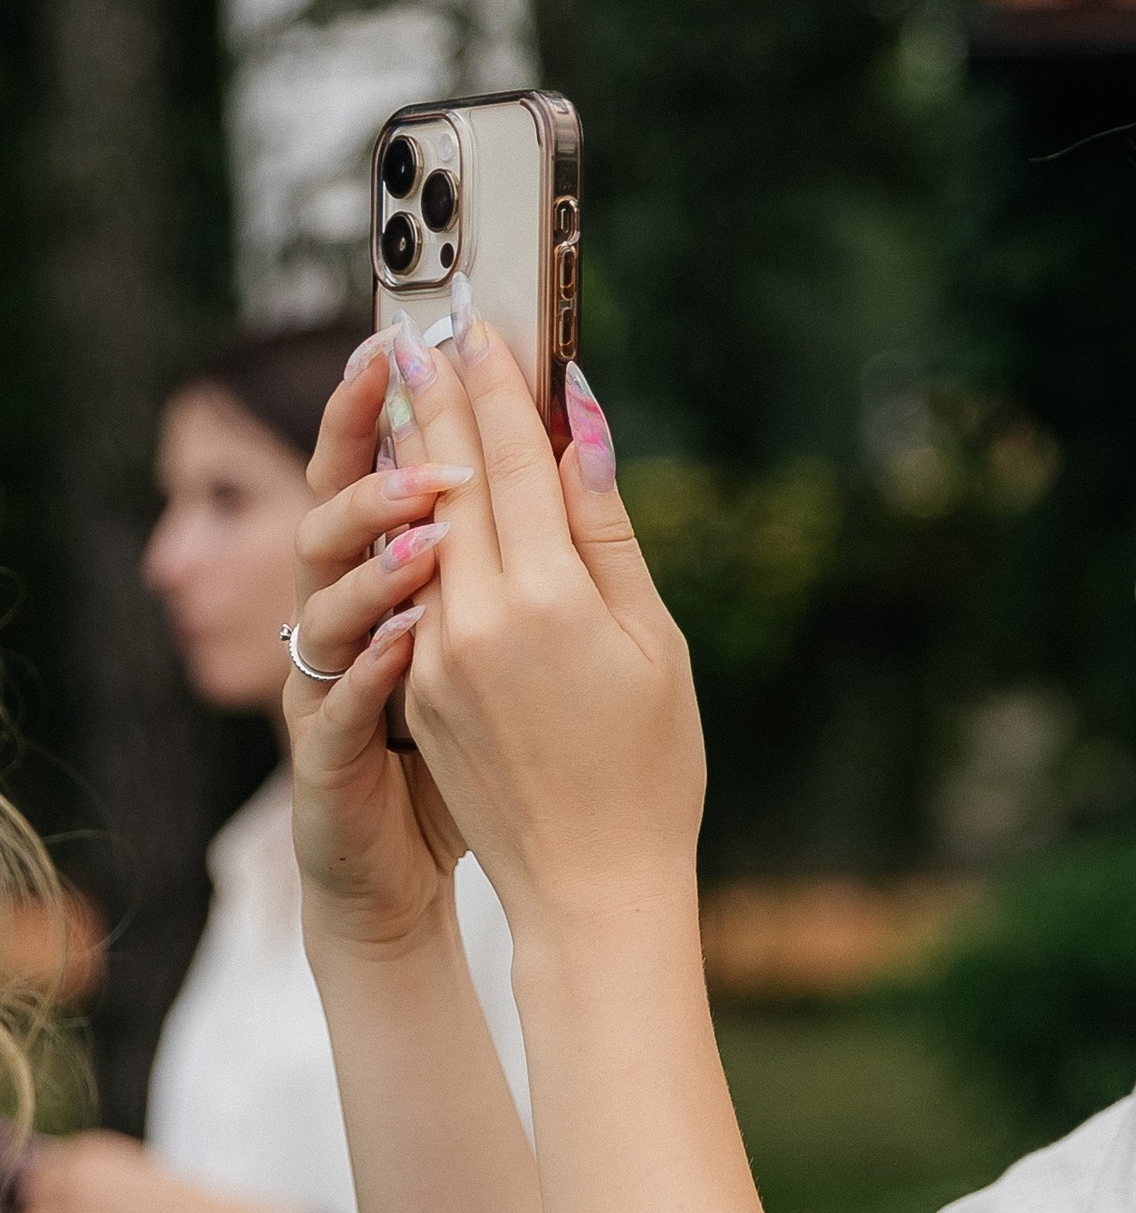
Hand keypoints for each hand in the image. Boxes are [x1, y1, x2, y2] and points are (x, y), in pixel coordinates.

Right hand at [287, 330, 483, 962]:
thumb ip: (542, 542)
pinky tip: (406, 631)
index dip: (403, 403)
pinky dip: (368, 664)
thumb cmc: (507, 752)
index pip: (395, 474)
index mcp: (408, 584)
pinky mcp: (331, 757)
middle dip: (365, 442)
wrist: (499, 882)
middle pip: (339, 514)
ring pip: (321, 600)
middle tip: (398, 373)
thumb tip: (575, 440)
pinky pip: (336, 703)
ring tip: (424, 517)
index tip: (427, 331)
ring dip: (368, 553)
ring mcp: (335, 687)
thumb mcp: (530, 634)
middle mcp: (358, 621)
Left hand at [338, 294, 701, 938]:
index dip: (495, 387)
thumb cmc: (650, 768)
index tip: (479, 327)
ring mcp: (438, 656)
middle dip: (433, 400)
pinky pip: (418, 588)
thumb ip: (605, 531)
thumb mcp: (652, 642)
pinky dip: (416, 529)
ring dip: (411, 456)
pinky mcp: (419, 688)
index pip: (510, 462)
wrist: (590, 884)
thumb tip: (579, 429)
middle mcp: (479, 618)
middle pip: (447, 480)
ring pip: (419, 530)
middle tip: (417, 333)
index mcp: (549, 600)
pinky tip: (418, 496)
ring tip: (406, 393)